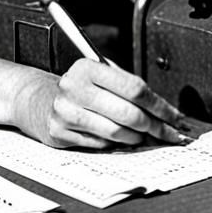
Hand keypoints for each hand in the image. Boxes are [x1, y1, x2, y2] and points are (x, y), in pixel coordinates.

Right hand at [17, 59, 190, 149]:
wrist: (37, 100)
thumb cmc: (79, 88)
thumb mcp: (100, 75)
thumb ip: (128, 88)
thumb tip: (163, 110)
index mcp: (89, 67)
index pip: (134, 87)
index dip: (159, 105)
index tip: (174, 116)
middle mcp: (75, 87)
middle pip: (128, 112)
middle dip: (153, 126)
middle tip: (167, 133)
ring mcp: (65, 111)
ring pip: (116, 132)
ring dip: (135, 138)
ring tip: (142, 137)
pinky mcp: (59, 133)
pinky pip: (99, 144)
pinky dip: (115, 145)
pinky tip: (120, 141)